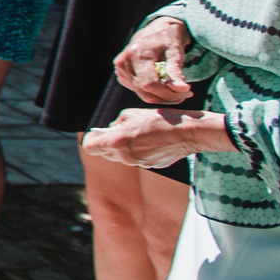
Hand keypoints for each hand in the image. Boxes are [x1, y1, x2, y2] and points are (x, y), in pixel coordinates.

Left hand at [84, 106, 229, 168]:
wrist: (188, 132)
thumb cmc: (159, 118)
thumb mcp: (131, 114)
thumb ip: (116, 124)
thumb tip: (110, 130)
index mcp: (117, 142)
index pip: (90, 147)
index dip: (91, 140)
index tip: (95, 134)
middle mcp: (125, 157)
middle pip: (105, 153)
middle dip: (107, 143)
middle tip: (116, 131)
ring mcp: (138, 163)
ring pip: (121, 157)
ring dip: (123, 147)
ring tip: (136, 134)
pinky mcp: (151, 166)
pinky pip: (138, 159)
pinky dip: (139, 151)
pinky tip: (151, 141)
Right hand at [113, 16, 196, 104]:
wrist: (157, 29)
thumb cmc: (168, 39)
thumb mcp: (175, 52)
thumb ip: (175, 71)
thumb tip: (182, 89)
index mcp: (137, 53)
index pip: (149, 83)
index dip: (168, 92)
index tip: (187, 91)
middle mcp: (124, 62)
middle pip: (144, 91)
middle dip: (167, 97)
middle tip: (185, 93)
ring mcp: (121, 69)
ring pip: (142, 94)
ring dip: (162, 96)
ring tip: (177, 89)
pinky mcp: (122, 74)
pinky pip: (139, 91)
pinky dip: (154, 92)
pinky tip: (165, 86)